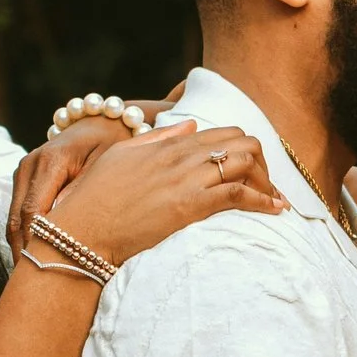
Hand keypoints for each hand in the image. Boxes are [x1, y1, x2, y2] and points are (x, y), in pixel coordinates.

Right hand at [16, 123, 282, 266]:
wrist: (80, 230)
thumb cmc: (93, 198)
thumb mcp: (122, 156)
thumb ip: (157, 138)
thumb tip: (188, 126)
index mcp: (166, 144)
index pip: (219, 132)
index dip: (241, 149)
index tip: (251, 169)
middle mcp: (180, 155)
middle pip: (241, 141)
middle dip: (261, 162)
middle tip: (265, 187)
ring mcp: (186, 178)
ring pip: (245, 161)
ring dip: (266, 181)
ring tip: (274, 201)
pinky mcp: (190, 205)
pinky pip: (239, 194)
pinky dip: (264, 200)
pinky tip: (276, 210)